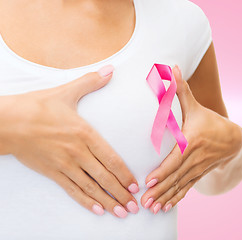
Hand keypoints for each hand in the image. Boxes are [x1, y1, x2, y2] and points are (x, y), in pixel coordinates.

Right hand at [0, 65, 139, 217]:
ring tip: (122, 212)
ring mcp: (64, 164)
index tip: (136, 186)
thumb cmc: (38, 106)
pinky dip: (86, 202)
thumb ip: (92, 82)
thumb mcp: (67, 92)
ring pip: (91, 188)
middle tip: (135, 206)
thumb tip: (111, 69)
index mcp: (85, 133)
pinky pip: (72, 190)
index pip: (111, 159)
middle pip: (104, 177)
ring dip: (108, 201)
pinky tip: (97, 210)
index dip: (125, 174)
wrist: (7, 121)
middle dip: (121, 193)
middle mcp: (77, 152)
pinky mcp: (52, 172)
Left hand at [140, 65, 241, 213]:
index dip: (162, 171)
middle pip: (175, 177)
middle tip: (144, 201)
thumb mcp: (195, 106)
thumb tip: (171, 68)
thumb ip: (181, 89)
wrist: (232, 139)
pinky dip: (175, 199)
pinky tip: (164, 209)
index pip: (175, 159)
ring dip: (165, 198)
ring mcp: (196, 169)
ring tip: (151, 209)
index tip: (148, 181)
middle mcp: (194, 159)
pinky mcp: (197, 175)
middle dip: (159, 190)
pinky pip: (185, 189)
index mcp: (192, 142)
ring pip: (179, 186)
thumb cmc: (209, 121)